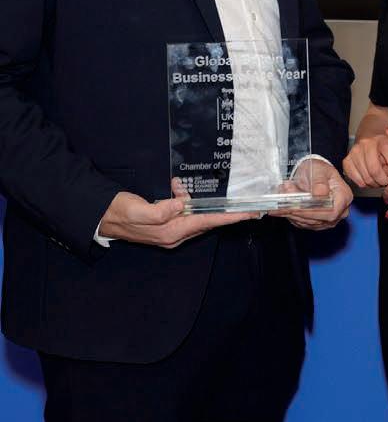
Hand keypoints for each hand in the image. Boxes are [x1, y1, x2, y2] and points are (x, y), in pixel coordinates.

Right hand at [98, 188, 253, 248]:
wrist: (102, 218)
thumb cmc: (119, 212)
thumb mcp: (137, 209)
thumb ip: (160, 210)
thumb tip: (180, 205)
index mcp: (170, 232)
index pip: (207, 222)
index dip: (229, 218)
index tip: (248, 214)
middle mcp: (174, 235)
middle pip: (207, 221)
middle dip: (225, 213)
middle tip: (247, 206)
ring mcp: (170, 233)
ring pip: (196, 216)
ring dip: (200, 203)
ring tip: (189, 189)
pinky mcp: (166, 227)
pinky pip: (185, 213)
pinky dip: (185, 201)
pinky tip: (176, 189)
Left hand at [270, 159, 352, 229]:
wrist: (314, 173)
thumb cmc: (318, 170)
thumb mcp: (319, 170)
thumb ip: (319, 182)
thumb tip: (320, 194)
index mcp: (344, 197)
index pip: (331, 212)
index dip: (312, 212)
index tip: (296, 208)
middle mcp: (339, 211)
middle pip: (318, 220)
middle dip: (298, 212)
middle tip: (282, 202)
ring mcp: (328, 218)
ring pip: (308, 223)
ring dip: (292, 213)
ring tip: (281, 199)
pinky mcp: (317, 222)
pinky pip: (302, 223)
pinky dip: (291, 215)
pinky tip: (283, 206)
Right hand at [343, 127, 387, 187]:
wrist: (368, 140)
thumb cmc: (384, 146)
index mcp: (381, 139)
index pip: (387, 151)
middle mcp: (366, 144)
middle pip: (375, 169)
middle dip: (383, 180)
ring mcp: (355, 152)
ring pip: (366, 177)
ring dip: (375, 183)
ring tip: (380, 181)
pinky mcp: (347, 161)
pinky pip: (356, 180)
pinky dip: (364, 184)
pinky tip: (370, 180)